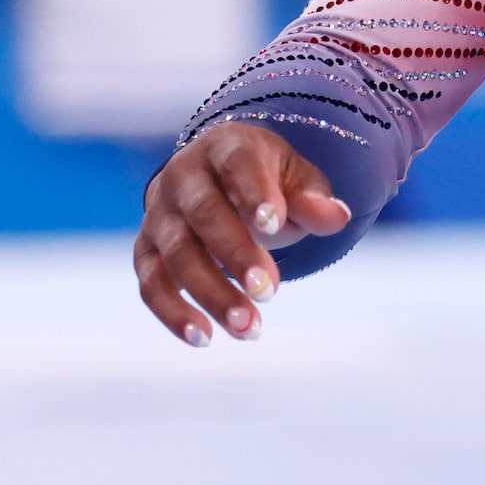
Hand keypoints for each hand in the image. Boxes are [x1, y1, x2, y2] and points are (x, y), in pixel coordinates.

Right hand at [134, 121, 351, 347]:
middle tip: (270, 292)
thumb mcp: (296, 180)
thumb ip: (314, 200)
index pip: (236, 165)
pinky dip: (172, 312)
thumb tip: (338, 216)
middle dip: (236, 254)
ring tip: (248, 328)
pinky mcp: (146, 249)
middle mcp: (182, 175)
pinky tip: (203, 338)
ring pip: (176, 254)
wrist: (219, 182)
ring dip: (211, 293)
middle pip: (203, 213)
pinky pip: (151, 283)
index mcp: (224, 147)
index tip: (275, 226)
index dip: (253, 194)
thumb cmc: (265, 182)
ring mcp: (159, 213)